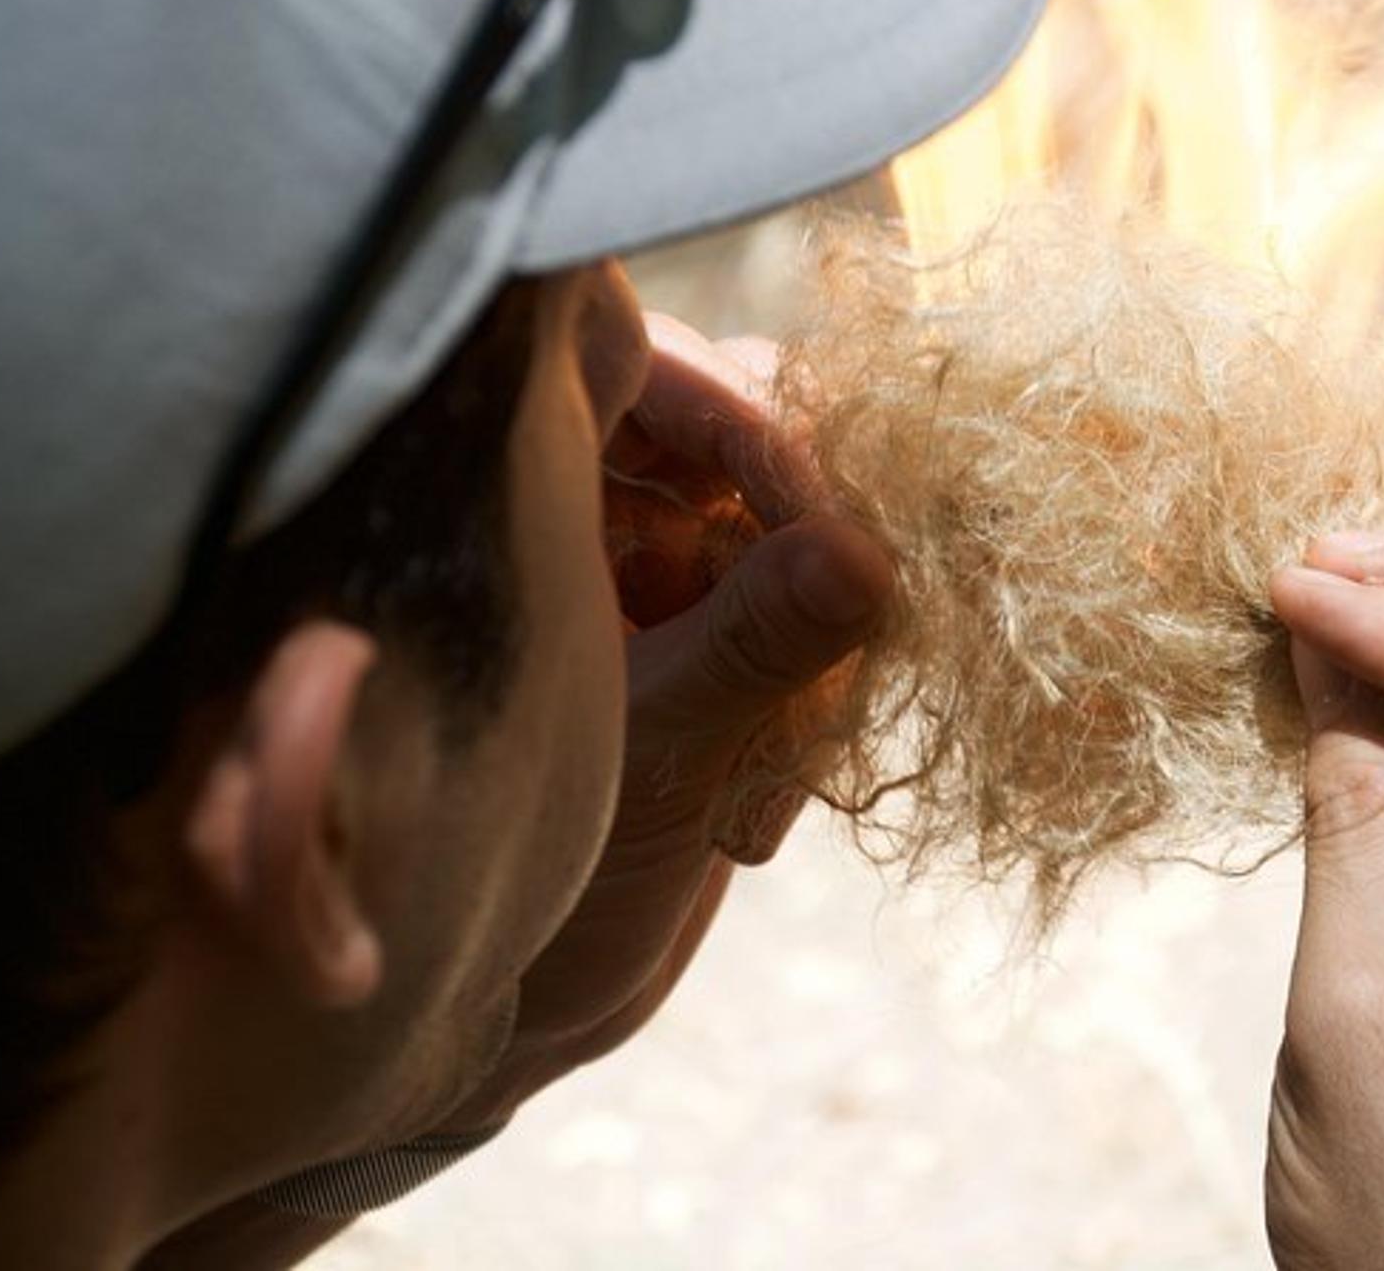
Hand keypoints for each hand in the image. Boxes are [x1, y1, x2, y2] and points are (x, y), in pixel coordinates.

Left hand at [447, 288, 892, 1125]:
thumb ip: (756, 645)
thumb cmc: (517, 881)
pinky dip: (810, 711)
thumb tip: (866, 555)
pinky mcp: (705, 643)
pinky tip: (754, 819)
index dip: (751, 429)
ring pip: (795, 540)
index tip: (828, 532)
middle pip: (746, 447)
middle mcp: (587, 512)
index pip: (656, 373)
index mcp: (520, 494)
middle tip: (840, 637)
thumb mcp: (654, 753)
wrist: (517, 1009)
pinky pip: (808, 625)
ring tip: (765, 774)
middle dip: (805, 553)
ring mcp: (651, 577)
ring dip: (814, 656)